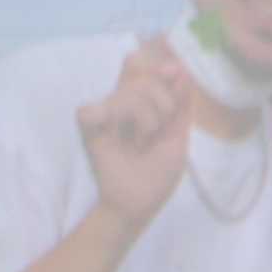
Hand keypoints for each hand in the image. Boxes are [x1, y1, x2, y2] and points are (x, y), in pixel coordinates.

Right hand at [75, 38, 196, 225]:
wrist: (139, 203)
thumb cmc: (157, 176)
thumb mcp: (178, 139)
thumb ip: (181, 106)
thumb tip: (182, 71)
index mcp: (143, 105)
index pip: (145, 70)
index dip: (158, 68)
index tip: (174, 72)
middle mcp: (123, 105)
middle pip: (141, 77)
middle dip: (162, 101)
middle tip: (158, 131)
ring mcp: (106, 116)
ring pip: (125, 94)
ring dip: (144, 119)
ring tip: (141, 143)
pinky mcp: (89, 129)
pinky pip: (90, 110)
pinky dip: (106, 118)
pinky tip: (115, 135)